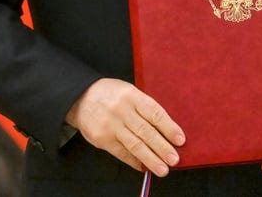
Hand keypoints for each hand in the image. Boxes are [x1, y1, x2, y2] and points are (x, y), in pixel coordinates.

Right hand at [65, 78, 183, 175]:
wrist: (80, 97)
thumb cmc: (112, 94)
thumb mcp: (130, 91)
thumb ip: (145, 107)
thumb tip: (167, 128)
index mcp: (133, 96)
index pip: (155, 113)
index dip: (169, 128)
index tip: (180, 140)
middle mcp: (122, 111)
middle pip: (146, 132)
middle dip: (162, 148)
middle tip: (174, 159)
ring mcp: (111, 126)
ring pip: (134, 145)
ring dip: (150, 159)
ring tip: (162, 169)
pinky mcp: (102, 139)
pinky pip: (121, 152)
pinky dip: (134, 161)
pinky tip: (144, 166)